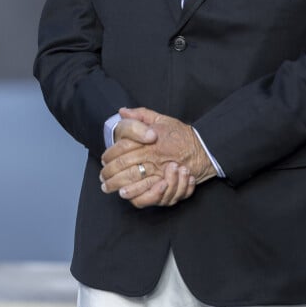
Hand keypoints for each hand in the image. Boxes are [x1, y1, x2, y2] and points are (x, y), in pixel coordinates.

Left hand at [99, 107, 215, 207]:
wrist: (203, 149)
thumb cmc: (181, 134)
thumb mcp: (162, 120)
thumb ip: (141, 115)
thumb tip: (122, 112)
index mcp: (149, 141)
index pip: (122, 148)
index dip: (109, 155)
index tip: (103, 159)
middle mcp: (153, 157)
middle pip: (124, 166)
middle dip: (109, 173)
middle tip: (102, 176)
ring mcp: (159, 172)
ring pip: (132, 181)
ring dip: (117, 185)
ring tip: (108, 186)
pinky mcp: (165, 185)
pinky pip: (147, 193)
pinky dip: (134, 194)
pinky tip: (125, 194)